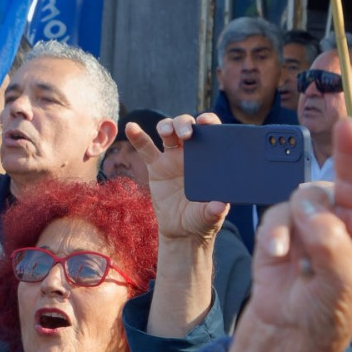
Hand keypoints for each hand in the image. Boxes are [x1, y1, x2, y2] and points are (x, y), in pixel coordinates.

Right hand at [129, 113, 227, 242]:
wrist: (181, 230)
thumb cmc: (201, 219)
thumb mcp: (210, 216)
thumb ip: (215, 210)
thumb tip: (220, 205)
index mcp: (209, 158)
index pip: (211, 132)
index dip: (209, 122)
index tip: (205, 122)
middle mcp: (191, 153)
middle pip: (186, 127)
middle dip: (185, 124)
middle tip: (187, 134)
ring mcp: (172, 158)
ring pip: (168, 132)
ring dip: (167, 126)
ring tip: (166, 132)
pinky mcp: (155, 166)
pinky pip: (145, 148)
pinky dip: (137, 136)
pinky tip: (131, 127)